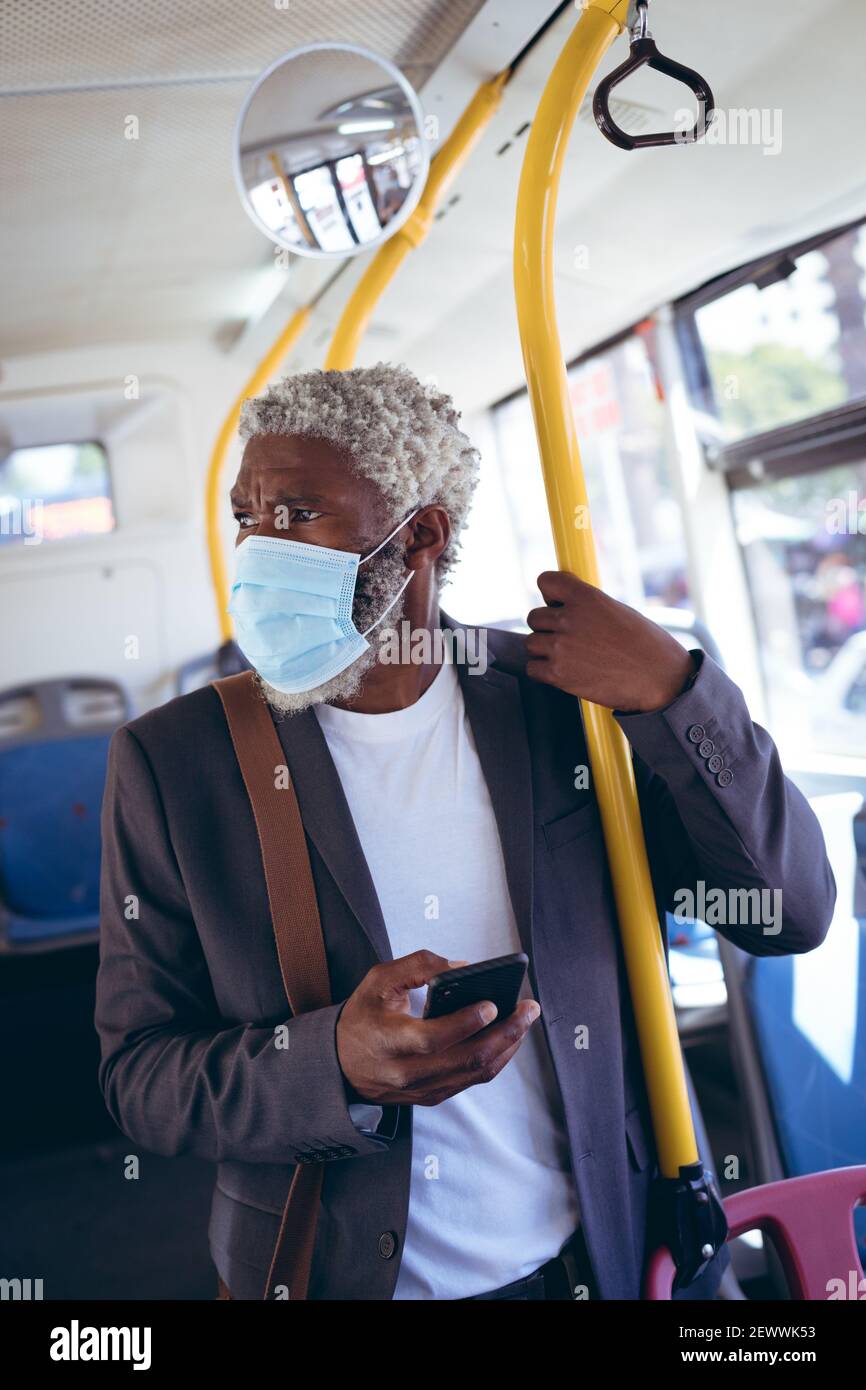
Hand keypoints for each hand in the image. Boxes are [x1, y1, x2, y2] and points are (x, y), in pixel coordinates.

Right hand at [335, 950, 540, 1107]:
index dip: (466, 1022)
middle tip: (528, 1008)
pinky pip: (471, 1080)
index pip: (433, 1038)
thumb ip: (416, 966)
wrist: (341, 1064)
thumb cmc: (362, 1018)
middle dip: (505, 1033)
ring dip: (507, 1046)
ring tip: (525, 1020)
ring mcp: (422, 1089)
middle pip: (466, 1059)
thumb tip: (460, 967)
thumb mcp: (377, 981)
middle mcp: (407, 1072)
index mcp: (389, 1041)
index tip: (492, 1004)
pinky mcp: (432, 1096)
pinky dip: (495, 1059)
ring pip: (475, 1073)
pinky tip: (508, 1038)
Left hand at [525, 571, 695, 712]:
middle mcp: (569, 618)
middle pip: (535, 617)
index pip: (545, 581)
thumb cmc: (646, 645)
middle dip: (549, 627)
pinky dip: (544, 672)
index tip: (559, 604)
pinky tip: (565, 672)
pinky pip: (533, 668)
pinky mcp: (557, 674)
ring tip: (571, 657)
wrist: (660, 679)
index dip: (551, 594)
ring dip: (545, 650)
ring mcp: (560, 647)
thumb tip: (562, 605)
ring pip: (532, 643)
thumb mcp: (618, 611)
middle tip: (571, 639)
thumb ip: (587, 606)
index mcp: (586, 597)